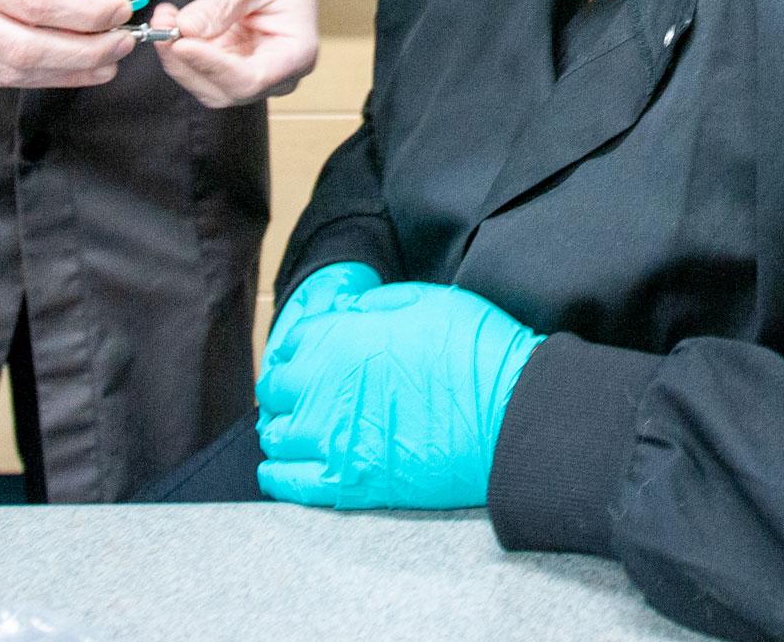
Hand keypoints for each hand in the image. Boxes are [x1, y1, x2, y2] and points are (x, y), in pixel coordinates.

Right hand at [0, 0, 135, 90]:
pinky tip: (78, 71)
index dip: (84, 13)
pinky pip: (7, 81)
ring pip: (19, 72)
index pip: (34, 3)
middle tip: (124, 43)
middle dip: (86, 51)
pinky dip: (49, 78)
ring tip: (110, 61)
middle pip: (28, 48)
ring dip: (73, 71)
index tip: (120, 10)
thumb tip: (101, 14)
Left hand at [154, 0, 328, 108]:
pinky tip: (169, 24)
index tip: (182, 44)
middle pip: (226, 89)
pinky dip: (179, 49)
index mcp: (296, 55)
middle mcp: (277, 74)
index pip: (251, 77)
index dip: (213, 65)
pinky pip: (200, 69)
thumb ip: (220, 6)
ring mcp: (253, 72)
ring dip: (178, 57)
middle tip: (163, 27)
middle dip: (188, 62)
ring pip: (207, 84)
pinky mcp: (232, 66)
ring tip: (164, 20)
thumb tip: (186, 28)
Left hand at [255, 282, 543, 509]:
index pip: (291, 343)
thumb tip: (347, 314)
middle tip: (300, 388)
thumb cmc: (473, 350)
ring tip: (298, 425)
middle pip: (275, 390)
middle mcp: (326, 390)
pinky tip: (284, 467)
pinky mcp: (352, 483)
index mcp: (340, 339)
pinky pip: (291, 484)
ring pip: (277, 437)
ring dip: (282, 427)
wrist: (509, 413)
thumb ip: (372, 306)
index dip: (299, 345)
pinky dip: (279, 475)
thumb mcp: (422, 300)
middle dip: (285, 385)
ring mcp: (336, 441)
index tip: (307, 352)